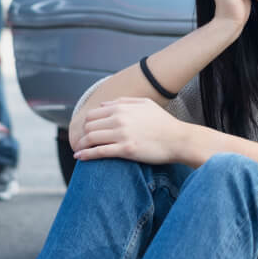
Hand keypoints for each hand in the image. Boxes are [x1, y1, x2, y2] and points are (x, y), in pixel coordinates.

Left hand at [73, 97, 187, 164]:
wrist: (178, 139)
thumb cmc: (163, 122)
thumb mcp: (145, 103)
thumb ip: (123, 101)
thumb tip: (103, 104)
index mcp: (122, 107)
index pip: (93, 114)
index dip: (87, 123)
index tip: (85, 131)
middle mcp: (119, 119)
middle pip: (89, 126)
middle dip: (82, 134)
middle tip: (80, 142)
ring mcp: (122, 134)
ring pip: (91, 138)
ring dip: (81, 145)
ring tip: (79, 150)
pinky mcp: (125, 150)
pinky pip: (99, 152)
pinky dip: (86, 155)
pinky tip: (79, 157)